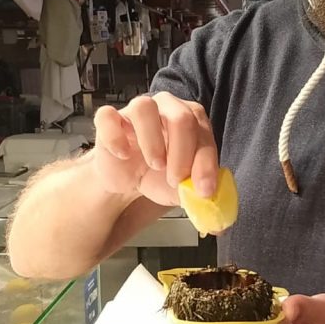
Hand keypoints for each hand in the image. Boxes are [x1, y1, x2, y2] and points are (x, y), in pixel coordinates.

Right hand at [92, 93, 218, 205]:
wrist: (128, 180)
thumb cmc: (159, 176)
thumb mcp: (183, 188)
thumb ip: (199, 193)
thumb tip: (216, 216)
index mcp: (192, 119)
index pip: (204, 134)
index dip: (206, 164)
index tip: (203, 190)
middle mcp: (166, 107)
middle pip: (180, 117)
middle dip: (182, 153)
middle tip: (176, 179)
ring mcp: (135, 110)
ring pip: (144, 107)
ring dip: (152, 140)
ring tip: (155, 165)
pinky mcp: (109, 119)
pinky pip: (108, 116)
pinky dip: (115, 137)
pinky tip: (123, 155)